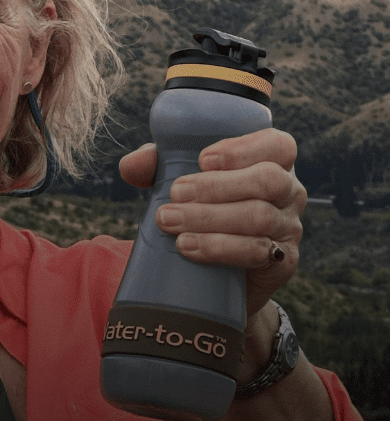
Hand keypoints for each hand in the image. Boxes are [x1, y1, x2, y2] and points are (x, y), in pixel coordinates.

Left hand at [118, 129, 305, 318]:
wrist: (217, 274)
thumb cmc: (201, 210)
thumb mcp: (180, 182)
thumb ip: (157, 166)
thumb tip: (130, 166)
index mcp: (272, 162)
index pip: (277, 145)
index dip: (243, 149)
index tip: (202, 159)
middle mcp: (289, 192)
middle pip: (268, 180)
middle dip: (217, 186)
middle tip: (175, 194)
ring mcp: (289, 227)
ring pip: (259, 216)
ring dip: (209, 218)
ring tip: (169, 221)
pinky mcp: (282, 262)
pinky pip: (258, 252)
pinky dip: (219, 248)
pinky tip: (188, 247)